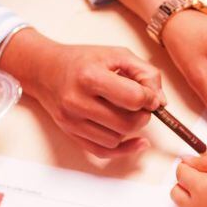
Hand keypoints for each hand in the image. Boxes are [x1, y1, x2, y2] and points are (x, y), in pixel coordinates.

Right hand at [0, 29, 164, 157]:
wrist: (46, 69)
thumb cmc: (83, 59)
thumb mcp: (117, 54)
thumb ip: (145, 72)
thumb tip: (160, 101)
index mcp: (90, 76)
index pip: (133, 98)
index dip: (150, 98)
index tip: (151, 96)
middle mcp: (78, 101)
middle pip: (127, 123)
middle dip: (143, 115)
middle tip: (142, 105)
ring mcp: (72, 120)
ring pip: (117, 138)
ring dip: (130, 129)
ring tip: (127, 112)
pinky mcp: (71, 133)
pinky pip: (103, 152)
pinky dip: (123, 149)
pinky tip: (136, 141)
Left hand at [171, 154, 206, 206]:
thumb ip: (202, 161)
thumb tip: (187, 161)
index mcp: (200, 187)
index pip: (180, 173)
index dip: (187, 166)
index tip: (196, 165)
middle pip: (175, 193)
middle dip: (184, 183)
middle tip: (201, 178)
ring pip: (186, 206)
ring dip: (193, 197)